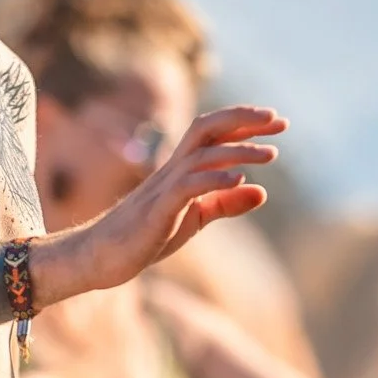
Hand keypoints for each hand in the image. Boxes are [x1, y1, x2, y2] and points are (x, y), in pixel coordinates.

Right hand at [34, 106, 286, 306]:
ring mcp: (163, 188)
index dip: (245, 124)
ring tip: (270, 154)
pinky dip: (215, 179)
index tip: (277, 122)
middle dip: (243, 119)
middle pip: (206, 128)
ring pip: (202, 155)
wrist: (99, 258)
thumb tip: (262, 190)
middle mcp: (171, 170)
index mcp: (180, 170)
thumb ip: (225, 204)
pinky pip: (187, 187)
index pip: (213, 134)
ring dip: (238, 151)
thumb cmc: (143, 237)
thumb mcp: (194, 219)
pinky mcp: (157, 210)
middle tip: (279, 120)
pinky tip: (239, 180)